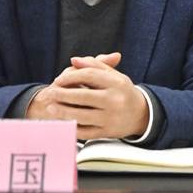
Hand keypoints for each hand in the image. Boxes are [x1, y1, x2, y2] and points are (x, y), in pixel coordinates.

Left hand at [27, 53, 148, 139]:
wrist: (141, 114)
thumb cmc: (122, 90)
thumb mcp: (113, 75)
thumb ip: (94, 65)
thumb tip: (73, 60)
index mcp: (116, 82)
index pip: (90, 75)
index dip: (72, 76)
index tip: (58, 79)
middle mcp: (115, 100)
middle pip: (83, 96)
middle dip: (63, 94)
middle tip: (51, 92)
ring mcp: (111, 118)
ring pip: (82, 115)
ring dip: (63, 111)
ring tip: (51, 107)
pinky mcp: (107, 132)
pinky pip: (86, 131)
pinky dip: (72, 127)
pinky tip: (62, 122)